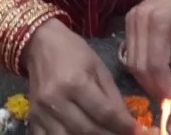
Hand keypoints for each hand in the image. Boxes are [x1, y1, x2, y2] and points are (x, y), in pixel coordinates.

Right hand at [23, 20, 139, 134]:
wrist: (39, 44)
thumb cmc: (73, 52)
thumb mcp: (98, 68)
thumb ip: (112, 97)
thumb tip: (127, 122)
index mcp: (75, 82)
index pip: (104, 112)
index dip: (123, 125)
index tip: (138, 132)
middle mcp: (56, 100)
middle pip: (87, 130)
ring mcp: (41, 112)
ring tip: (104, 134)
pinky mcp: (32, 118)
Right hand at [124, 0, 170, 100]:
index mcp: (158, 20)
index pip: (156, 64)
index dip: (163, 87)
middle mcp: (139, 19)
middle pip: (140, 65)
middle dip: (153, 87)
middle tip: (167, 101)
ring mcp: (131, 19)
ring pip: (131, 61)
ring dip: (145, 81)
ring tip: (161, 92)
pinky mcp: (128, 20)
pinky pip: (130, 51)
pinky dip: (141, 68)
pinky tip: (154, 75)